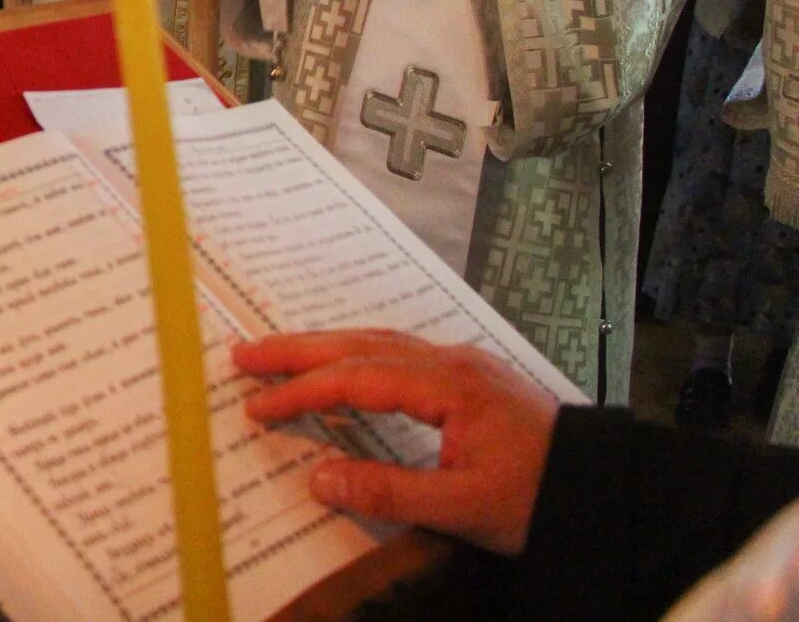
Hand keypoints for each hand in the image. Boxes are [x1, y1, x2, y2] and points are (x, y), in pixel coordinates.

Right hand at [233, 330, 556, 556]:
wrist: (606, 489)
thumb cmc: (542, 497)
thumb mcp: (465, 508)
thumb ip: (389, 492)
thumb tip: (319, 478)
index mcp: (449, 385)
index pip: (357, 380)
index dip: (302, 393)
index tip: (258, 408)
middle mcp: (451, 362)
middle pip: (359, 344)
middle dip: (298, 350)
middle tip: (243, 355)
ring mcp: (461, 365)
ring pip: (377, 343)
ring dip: (323, 347)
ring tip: (277, 355)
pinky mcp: (469, 378)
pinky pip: (396, 353)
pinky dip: (354, 356)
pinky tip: (340, 367)